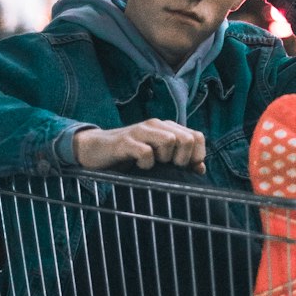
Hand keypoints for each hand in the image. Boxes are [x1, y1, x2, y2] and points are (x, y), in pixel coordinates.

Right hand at [73, 120, 206, 173]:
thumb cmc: (128, 157)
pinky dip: (146, 164)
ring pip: (169, 141)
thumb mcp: (156, 158)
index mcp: (167, 128)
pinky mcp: (125, 141)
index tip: (187, 170)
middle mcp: (156, 125)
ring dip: (165, 159)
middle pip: (187, 139)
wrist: (94, 150)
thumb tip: (201, 168)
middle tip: (169, 168)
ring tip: (153, 165)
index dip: (197, 156)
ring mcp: (140, 131)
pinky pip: (146, 152)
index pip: (197, 137)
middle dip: (183, 159)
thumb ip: (179, 160)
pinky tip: (139, 167)